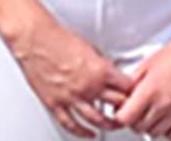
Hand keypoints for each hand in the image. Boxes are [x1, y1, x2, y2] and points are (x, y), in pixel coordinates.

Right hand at [6, 15, 132, 137]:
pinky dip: (81, 132)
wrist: (35, 40)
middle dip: (125, 108)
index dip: (132, 91)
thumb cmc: (59, 38)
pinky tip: (88, 134)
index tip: (135, 94)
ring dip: (108, 125)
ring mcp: (72, 98)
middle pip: (116, 104)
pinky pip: (70, 124)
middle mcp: (88, 86)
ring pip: (96, 119)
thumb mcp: (90, 47)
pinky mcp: (55, 104)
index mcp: (100, 70)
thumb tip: (108, 69)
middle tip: (128, 112)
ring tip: (113, 126)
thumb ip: (101, 62)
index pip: (126, 87)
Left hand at [113, 23, 170, 139]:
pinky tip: (167, 118)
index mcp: (150, 90)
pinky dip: (168, 130)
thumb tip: (126, 92)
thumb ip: (135, 81)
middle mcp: (164, 104)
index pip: (125, 118)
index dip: (121, 116)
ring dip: (151, 126)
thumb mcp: (149, 62)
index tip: (122, 113)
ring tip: (152, 113)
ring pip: (156, 133)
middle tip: (137, 111)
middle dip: (135, 120)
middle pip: (139, 127)